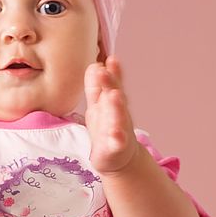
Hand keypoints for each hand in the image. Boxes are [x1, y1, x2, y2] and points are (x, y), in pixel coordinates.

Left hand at [85, 56, 138, 174]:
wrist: (120, 158)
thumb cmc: (108, 128)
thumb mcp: (99, 105)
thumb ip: (97, 87)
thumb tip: (95, 64)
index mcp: (112, 102)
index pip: (112, 84)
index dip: (112, 72)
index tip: (110, 58)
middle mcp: (119, 113)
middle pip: (116, 96)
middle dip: (111, 83)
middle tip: (104, 71)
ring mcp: (120, 129)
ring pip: (119, 117)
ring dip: (117, 106)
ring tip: (114, 95)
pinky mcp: (116, 147)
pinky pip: (118, 142)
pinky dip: (118, 137)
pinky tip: (116, 133)